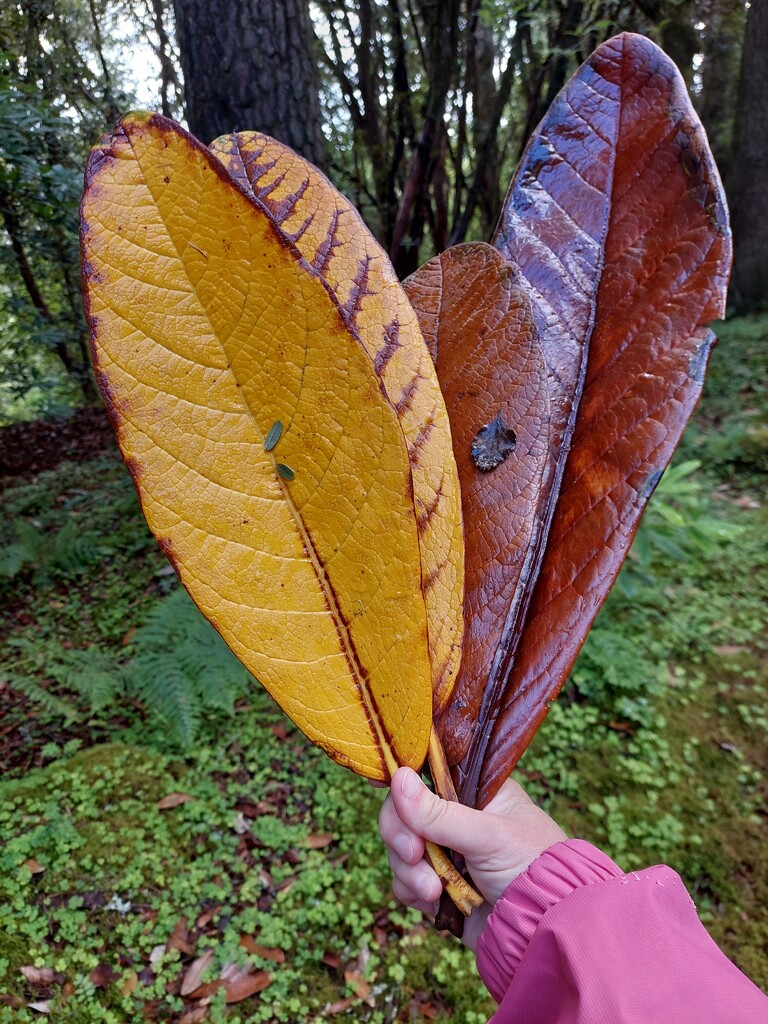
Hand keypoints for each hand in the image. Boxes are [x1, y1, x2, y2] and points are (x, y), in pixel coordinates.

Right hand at [379, 766, 566, 949]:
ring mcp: (445, 851)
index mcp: (473, 791)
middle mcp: (456, 816)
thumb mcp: (488, 835)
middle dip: (401, 832)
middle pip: (404, 809)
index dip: (402, 774)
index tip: (378, 783)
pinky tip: (433, 900)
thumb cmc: (531, 867)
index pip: (428, 770)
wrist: (543, 928)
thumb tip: (398, 779)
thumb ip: (440, 813)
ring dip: (408, 868)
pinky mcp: (437, 884)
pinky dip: (411, 889)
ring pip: (400, 845)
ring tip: (434, 889)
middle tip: (414, 852)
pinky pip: (403, 879)